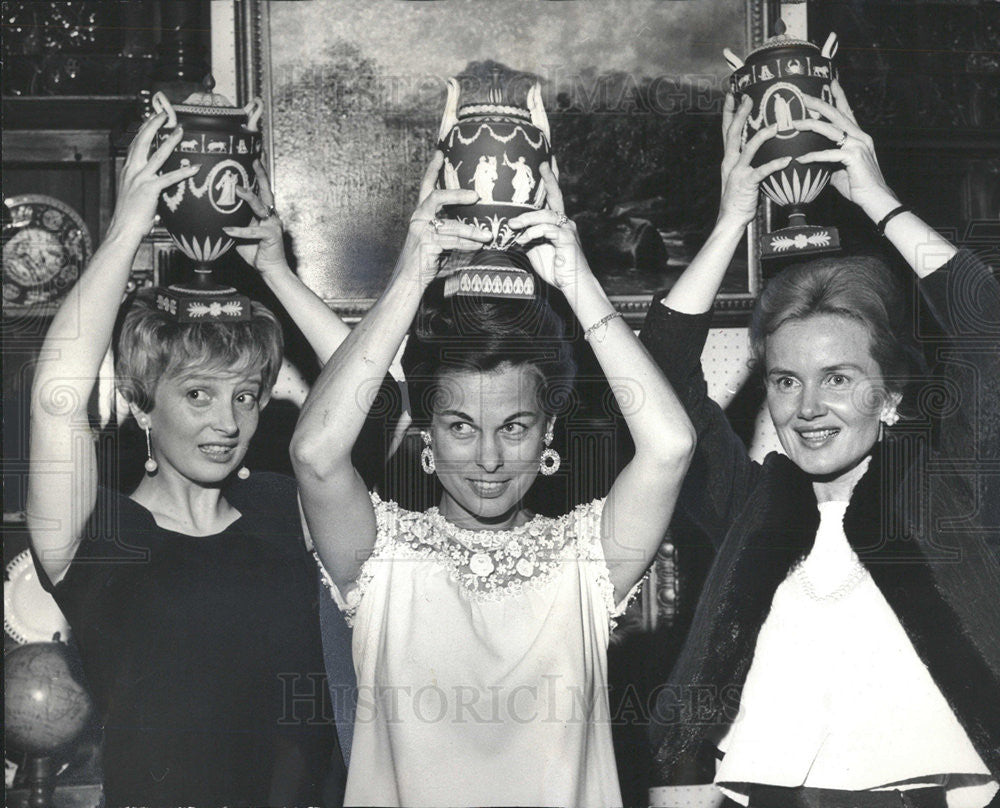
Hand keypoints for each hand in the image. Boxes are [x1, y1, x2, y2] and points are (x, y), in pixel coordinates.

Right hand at [106, 113, 199, 242]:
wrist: (122, 230)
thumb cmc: (130, 216)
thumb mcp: (134, 195)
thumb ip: (144, 185)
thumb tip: (156, 183)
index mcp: (128, 170)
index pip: (135, 144)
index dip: (143, 130)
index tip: (151, 119)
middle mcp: (132, 171)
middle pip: (142, 141)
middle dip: (153, 125)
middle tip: (164, 114)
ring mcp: (140, 179)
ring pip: (157, 155)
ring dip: (170, 141)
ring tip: (180, 131)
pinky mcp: (149, 190)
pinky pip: (169, 178)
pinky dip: (183, 172)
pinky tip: (194, 168)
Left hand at [222, 160, 289, 276]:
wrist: (270, 270)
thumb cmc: (255, 251)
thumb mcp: (240, 234)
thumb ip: (232, 222)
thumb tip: (211, 215)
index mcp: (265, 213)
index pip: (261, 191)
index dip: (258, 175)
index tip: (252, 159)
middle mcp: (271, 216)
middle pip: (267, 191)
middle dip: (261, 175)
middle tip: (254, 161)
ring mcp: (273, 225)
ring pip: (261, 207)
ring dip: (249, 197)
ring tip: (237, 189)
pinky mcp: (272, 236)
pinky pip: (254, 232)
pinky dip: (240, 231)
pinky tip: (226, 230)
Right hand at [400, 151, 490, 287]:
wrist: (409, 279)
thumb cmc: (426, 258)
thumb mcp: (438, 238)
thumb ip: (451, 227)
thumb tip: (477, 222)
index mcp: (421, 213)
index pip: (427, 186)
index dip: (433, 168)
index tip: (441, 152)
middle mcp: (418, 218)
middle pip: (437, 197)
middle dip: (457, 194)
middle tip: (476, 195)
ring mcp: (420, 231)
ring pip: (450, 225)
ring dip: (471, 230)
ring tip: (488, 234)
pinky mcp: (426, 245)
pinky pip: (452, 242)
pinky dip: (467, 245)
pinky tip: (479, 246)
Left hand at [508, 164, 588, 289]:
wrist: (572, 284)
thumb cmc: (555, 268)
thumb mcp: (535, 250)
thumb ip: (527, 237)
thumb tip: (511, 230)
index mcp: (557, 222)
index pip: (553, 197)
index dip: (551, 179)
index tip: (546, 161)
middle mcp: (565, 222)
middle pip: (556, 196)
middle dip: (549, 179)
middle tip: (542, 164)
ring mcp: (568, 230)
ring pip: (547, 215)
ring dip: (527, 218)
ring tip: (513, 225)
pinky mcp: (568, 240)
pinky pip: (548, 230)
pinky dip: (533, 233)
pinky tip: (523, 241)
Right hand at [717, 94, 790, 228]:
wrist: (731, 219)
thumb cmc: (739, 198)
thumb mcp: (741, 176)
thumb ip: (749, 161)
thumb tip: (764, 149)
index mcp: (729, 159)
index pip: (727, 131)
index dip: (729, 113)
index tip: (732, 96)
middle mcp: (730, 162)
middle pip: (733, 133)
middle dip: (740, 114)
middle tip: (748, 98)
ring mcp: (737, 172)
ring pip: (748, 148)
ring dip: (762, 135)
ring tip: (776, 125)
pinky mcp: (746, 183)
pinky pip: (762, 171)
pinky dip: (775, 165)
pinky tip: (787, 160)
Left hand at [793, 80, 898, 217]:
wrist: (875, 198)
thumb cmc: (858, 185)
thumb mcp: (840, 169)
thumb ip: (829, 160)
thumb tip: (813, 160)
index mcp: (858, 136)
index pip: (847, 112)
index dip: (839, 97)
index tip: (831, 83)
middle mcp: (860, 137)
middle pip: (837, 114)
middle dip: (819, 103)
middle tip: (803, 96)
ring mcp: (858, 145)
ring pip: (831, 129)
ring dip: (810, 125)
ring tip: (794, 124)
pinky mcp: (854, 158)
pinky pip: (829, 154)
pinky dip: (813, 156)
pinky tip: (801, 159)